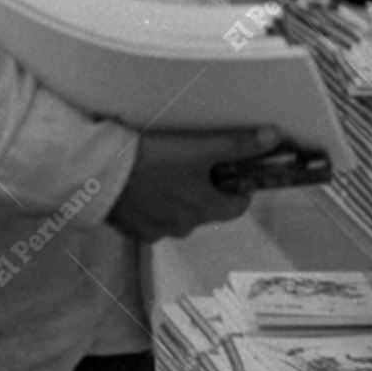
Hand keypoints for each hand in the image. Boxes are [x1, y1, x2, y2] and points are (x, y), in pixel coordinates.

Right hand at [107, 126, 280, 242]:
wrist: (97, 175)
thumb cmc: (152, 160)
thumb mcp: (199, 148)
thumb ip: (237, 145)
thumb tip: (274, 139)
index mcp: (204, 210)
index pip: (238, 205)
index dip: (241, 186)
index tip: (234, 167)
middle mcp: (183, 228)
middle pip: (208, 207)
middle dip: (207, 186)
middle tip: (196, 159)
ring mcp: (155, 231)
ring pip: (179, 211)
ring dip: (178, 194)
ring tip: (165, 166)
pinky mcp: (131, 229)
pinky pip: (152, 216)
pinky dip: (153, 201)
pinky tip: (143, 181)